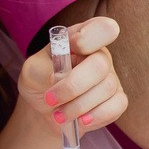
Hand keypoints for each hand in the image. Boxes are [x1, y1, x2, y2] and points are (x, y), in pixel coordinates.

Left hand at [15, 16, 125, 145]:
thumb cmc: (40, 83)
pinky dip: (95, 116)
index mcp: (80, 38)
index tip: (73, 47)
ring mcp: (111, 77)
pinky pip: (117, 106)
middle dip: (72, 87)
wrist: (46, 112)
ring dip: (77, 106)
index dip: (90, 37)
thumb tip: (59, 78)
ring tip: (58, 115)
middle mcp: (99, 55)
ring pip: (106, 89)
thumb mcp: (31, 72)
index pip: (101, 28)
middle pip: (100, 65)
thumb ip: (42, 70)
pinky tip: (80, 121)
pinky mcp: (117, 99)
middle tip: (50, 99)